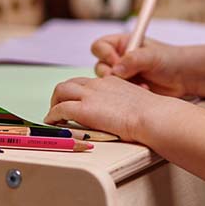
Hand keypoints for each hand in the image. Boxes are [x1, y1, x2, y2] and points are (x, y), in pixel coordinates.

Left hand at [44, 75, 171, 141]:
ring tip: (53, 117)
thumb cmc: (151, 115)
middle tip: (58, 109)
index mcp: (110, 82)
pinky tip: (53, 123)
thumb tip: (126, 118)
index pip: (87, 83)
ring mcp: (89, 95)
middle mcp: (97, 84)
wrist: (152, 117)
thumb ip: (126, 106)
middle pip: (69, 83)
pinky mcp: (83, 109)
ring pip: (60, 91)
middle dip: (60, 96)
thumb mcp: (136, 103)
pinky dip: (52, 116)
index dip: (77, 93)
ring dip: (54, 104)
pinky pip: (59, 109)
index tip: (76, 102)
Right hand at [91, 34, 187, 96]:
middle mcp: (119, 59)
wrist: (185, 77)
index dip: (104, 54)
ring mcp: (123, 75)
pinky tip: (144, 90)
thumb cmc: (170, 59)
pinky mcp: (127, 89)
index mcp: (122, 44)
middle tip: (123, 77)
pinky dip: (127, 94)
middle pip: (99, 66)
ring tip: (139, 84)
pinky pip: (118, 94)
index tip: (116, 61)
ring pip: (106, 82)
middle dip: (109, 74)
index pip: (100, 46)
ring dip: (120, 85)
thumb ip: (134, 58)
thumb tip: (116, 68)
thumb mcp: (152, 55)